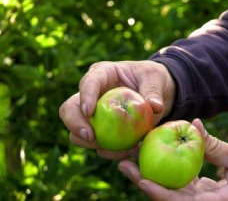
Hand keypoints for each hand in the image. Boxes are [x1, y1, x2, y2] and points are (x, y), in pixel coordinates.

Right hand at [59, 60, 175, 158]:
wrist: (157, 92)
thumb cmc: (153, 79)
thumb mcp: (157, 79)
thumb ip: (154, 92)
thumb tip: (155, 107)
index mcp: (103, 74)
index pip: (89, 82)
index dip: (85, 96)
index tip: (89, 112)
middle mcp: (92, 94)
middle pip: (70, 108)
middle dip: (75, 124)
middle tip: (91, 137)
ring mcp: (94, 113)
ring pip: (76, 130)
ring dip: (90, 143)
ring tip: (114, 149)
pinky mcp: (101, 129)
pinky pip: (95, 144)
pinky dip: (107, 151)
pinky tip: (125, 153)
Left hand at [118, 119, 227, 200]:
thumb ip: (215, 146)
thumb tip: (190, 125)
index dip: (157, 191)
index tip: (139, 177)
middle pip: (169, 196)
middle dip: (145, 181)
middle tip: (124, 164)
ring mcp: (206, 200)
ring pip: (173, 190)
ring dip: (153, 174)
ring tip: (133, 158)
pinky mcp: (207, 193)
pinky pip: (184, 184)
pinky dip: (170, 171)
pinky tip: (158, 155)